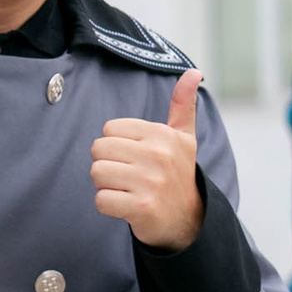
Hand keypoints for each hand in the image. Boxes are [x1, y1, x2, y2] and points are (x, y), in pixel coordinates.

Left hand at [91, 68, 204, 251]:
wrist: (188, 220)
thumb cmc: (177, 173)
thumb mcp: (184, 138)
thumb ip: (182, 105)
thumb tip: (194, 72)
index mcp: (163, 135)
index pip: (109, 129)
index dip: (116, 145)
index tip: (135, 157)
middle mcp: (158, 155)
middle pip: (99, 149)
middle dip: (108, 164)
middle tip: (129, 176)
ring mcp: (150, 182)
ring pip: (96, 173)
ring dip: (106, 185)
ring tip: (127, 189)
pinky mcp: (141, 207)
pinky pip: (100, 200)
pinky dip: (108, 205)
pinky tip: (126, 206)